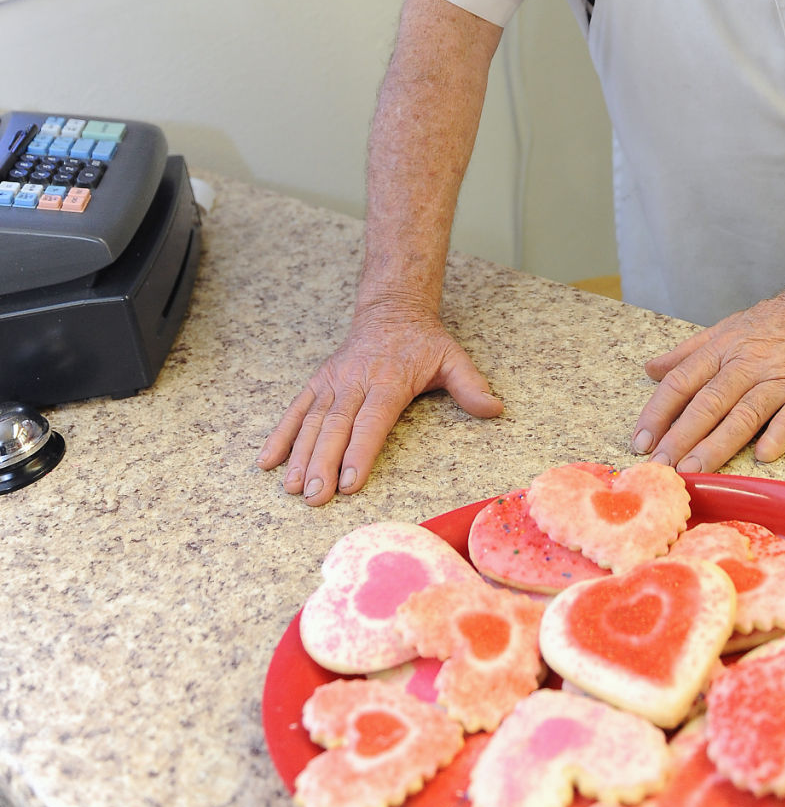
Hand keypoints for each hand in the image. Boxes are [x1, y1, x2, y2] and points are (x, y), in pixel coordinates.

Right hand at [256, 305, 501, 504]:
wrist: (391, 309)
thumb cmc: (424, 341)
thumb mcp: (453, 357)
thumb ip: (471, 385)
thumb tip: (495, 409)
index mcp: (389, 379)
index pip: (372, 421)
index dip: (359, 452)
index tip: (349, 483)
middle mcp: (355, 381)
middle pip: (336, 427)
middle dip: (323, 464)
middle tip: (314, 498)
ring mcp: (333, 382)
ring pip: (312, 421)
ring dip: (300, 456)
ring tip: (292, 488)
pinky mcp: (318, 382)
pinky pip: (295, 409)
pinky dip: (280, 435)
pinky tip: (267, 461)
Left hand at [629, 286, 784, 474]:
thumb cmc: (779, 321)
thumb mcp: (729, 327)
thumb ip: (689, 352)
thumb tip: (651, 369)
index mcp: (723, 349)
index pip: (681, 382)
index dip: (658, 413)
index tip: (640, 441)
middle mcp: (748, 364)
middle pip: (708, 403)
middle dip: (680, 437)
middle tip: (660, 467)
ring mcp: (781, 378)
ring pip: (744, 413)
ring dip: (717, 444)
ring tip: (695, 472)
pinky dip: (778, 435)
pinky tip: (763, 456)